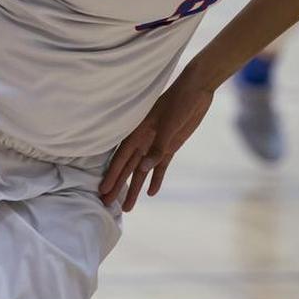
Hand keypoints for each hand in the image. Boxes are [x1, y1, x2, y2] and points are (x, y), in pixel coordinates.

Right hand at [98, 74, 213, 211]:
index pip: (121, 158)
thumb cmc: (179, 102)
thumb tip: (143, 168)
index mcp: (138, 131)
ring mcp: (157, 144)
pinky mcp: (170, 146)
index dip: (112, 175)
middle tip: (107, 204)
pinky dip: (156, 178)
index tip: (102, 191)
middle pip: (128, 167)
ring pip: (143, 170)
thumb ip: (157, 147)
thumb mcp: (169, 124)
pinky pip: (160, 166)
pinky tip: (151, 193)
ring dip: (136, 187)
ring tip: (128, 207)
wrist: (196, 90)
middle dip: (118, 185)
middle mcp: (144, 140)